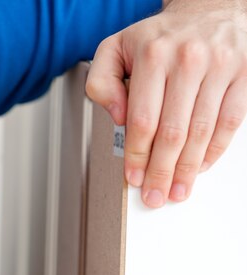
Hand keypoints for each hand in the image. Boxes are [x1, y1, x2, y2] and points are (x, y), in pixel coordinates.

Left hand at [86, 0, 246, 207]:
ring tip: (177, 191)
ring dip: (187, 170)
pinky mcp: (243, 74)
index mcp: (152, 54)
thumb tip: (117, 116)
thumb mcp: (117, 48)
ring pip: (201, 132)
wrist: (208, 8)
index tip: (134, 178)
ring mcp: (218, 66)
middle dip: (161, 172)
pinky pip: (229, 122)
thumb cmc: (161, 37)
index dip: (137, 156)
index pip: (142, 119)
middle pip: (172, 132)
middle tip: (155, 196)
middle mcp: (187, 59)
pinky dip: (215, 151)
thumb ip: (102, 81)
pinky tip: (201, 167)